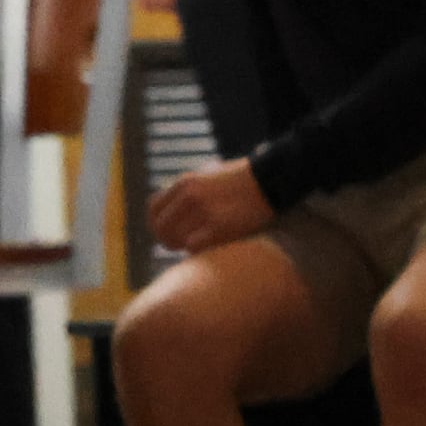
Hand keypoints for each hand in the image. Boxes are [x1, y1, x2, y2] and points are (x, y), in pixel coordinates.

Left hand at [149, 156, 274, 254]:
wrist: (272, 179)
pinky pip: (193, 247)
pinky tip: (209, 247)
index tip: (166, 232)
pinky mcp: (219, 226)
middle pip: (161, 228)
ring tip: (197, 245)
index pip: (153, 209)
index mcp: (184, 183)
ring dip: (183, 246)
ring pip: (175, 239)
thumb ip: (189, 189)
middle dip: (167, 240)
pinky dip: (198, 250)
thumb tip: (173, 208)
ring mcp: (203, 211)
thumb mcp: (208, 175)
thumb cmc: (244, 179)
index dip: (156, 224)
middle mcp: (189, 196)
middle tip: (179, 246)